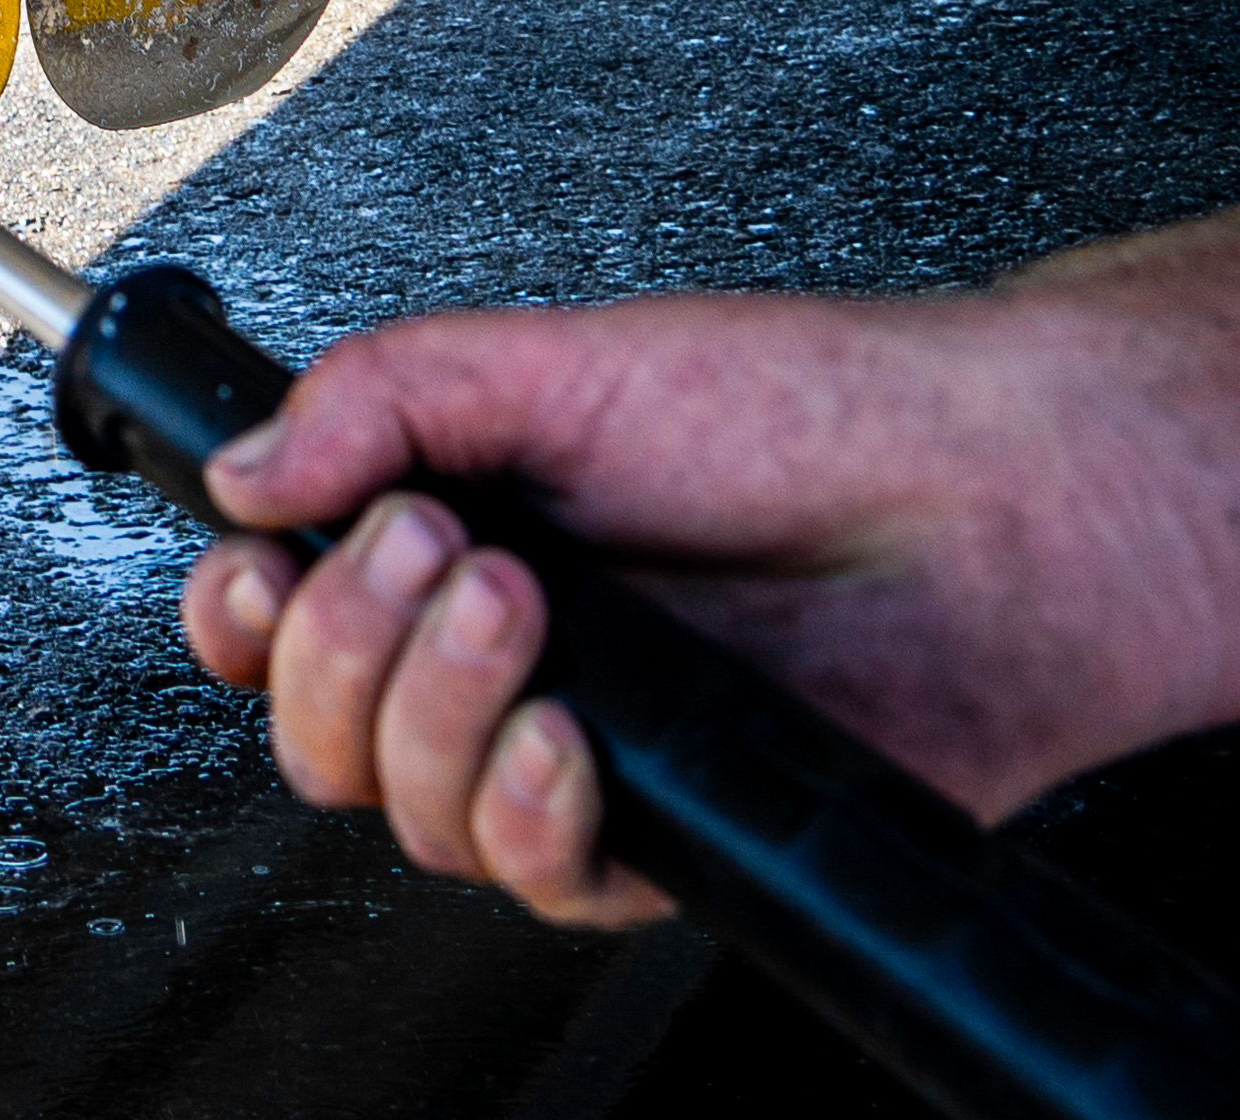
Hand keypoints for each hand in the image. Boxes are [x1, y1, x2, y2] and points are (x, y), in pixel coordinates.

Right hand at [172, 290, 1225, 929]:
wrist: (999, 507)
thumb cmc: (817, 412)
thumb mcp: (562, 360)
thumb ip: (381, 396)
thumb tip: (242, 468)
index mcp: (452, 538)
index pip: (279, 620)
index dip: (240, 613)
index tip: (265, 566)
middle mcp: (501, 659)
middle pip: (317, 731)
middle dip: (344, 644)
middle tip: (437, 548)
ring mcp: (580, 754)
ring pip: (408, 809)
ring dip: (433, 713)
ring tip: (523, 610)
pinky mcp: (668, 840)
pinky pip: (538, 880)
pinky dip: (525, 813)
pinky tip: (564, 738)